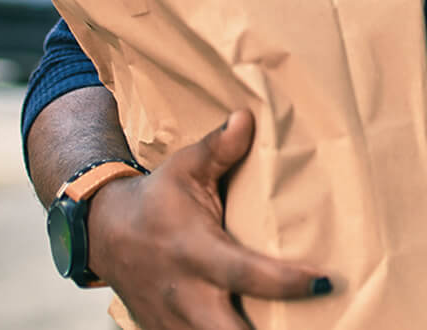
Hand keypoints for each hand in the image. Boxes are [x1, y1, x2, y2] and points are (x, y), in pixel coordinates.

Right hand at [86, 110, 332, 329]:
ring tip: (297, 327)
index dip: (286, 282)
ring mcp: (173, 321)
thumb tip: (247, 117)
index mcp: (194, 251)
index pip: (246, 274)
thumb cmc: (154, 199)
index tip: (323, 282)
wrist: (102, 233)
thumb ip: (219, 147)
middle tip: (311, 324)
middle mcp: (185, 294)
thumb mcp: (184, 167)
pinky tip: (258, 328)